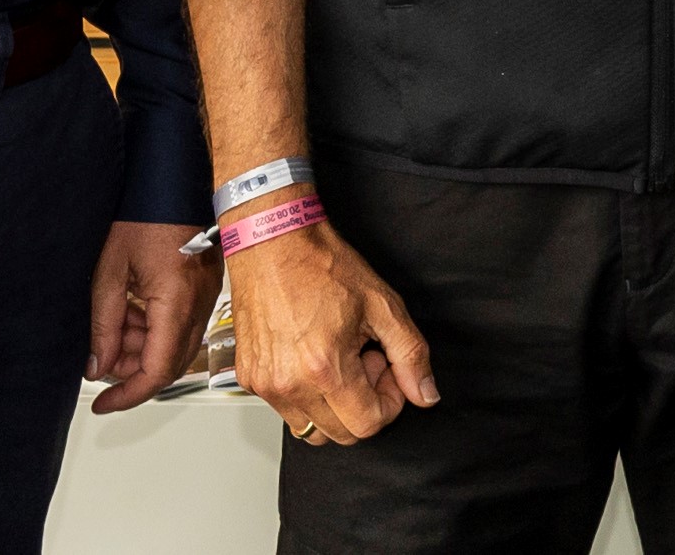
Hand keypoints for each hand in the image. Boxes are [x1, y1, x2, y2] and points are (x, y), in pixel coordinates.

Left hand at [85, 217, 226, 414]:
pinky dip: (156, 328)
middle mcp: (198, 306)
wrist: (176, 179)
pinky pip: (182, 324)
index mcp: (175, 304)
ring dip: (143, 347)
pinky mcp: (206, 288)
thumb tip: (98, 367)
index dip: (128, 395)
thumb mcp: (110, 272)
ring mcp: (206, 297)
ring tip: (114, 324)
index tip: (103, 404)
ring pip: (176, 346)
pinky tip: (133, 310)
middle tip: (101, 360)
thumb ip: (104, 325)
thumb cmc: (146, 214)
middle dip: (132, 370)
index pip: (156, 372)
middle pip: (169, 364)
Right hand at [227, 221, 440, 445]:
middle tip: (363, 358)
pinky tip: (312, 355)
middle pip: (341, 434)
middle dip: (363, 403)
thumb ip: (410, 355)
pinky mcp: (249, 378)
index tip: (385, 367)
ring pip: (311, 429)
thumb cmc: (321, 264)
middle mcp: (289, 384)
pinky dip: (306, 394)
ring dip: (333, 404)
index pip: (368, 425)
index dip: (388, 401)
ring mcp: (265, 384)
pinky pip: (285, 409)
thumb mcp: (382, 304)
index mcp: (324, 368)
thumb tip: (425, 394)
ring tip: (337, 357)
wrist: (272, 241)